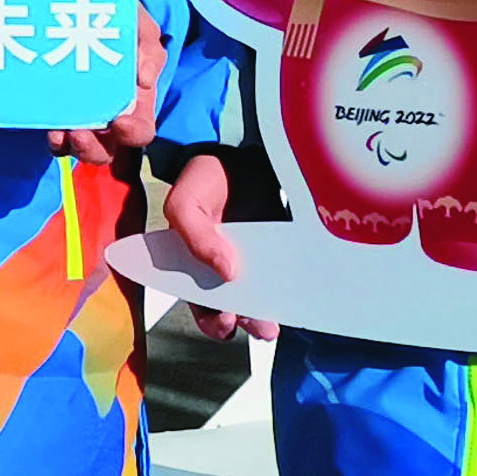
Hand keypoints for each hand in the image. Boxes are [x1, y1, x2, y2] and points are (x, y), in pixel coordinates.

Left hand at [48, 7, 167, 164]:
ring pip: (81, 148)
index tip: (121, 123)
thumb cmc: (120, 19)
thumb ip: (148, 45)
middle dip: (95, 148)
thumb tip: (144, 80)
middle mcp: (111, 114)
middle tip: (80, 133)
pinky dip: (55, 140)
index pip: (141, 129)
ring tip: (59, 134)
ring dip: (71, 147)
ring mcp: (84, 115)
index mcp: (136, 99)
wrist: (86, 6)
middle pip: (108, 149)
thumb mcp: (139, 25)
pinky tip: (49, 126)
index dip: (134, 133)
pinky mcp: (59, 112)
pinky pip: (58, 138)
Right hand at [159, 148, 274, 344]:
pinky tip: (290, 303)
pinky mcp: (277, 254)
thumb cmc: (208, 176)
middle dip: (239, 321)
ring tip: (269, 326)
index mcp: (190, 260)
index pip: (196, 298)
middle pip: (227, 306)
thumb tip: (226, 272)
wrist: (245, 149)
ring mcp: (250, 261)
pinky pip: (280, 280)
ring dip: (261, 317)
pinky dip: (284, 295)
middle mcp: (218, 266)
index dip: (207, 315)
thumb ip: (195, 237)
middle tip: (255, 326)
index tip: (221, 321)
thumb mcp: (186, 202)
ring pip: (255, 299)